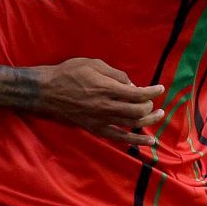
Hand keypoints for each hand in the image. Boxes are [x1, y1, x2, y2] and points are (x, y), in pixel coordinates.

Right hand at [34, 58, 165, 145]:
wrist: (47, 91)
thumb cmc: (69, 73)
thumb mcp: (93, 64)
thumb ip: (115, 74)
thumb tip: (131, 85)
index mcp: (106, 88)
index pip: (137, 94)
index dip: (152, 91)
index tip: (159, 88)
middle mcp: (106, 106)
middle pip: (137, 111)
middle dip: (150, 106)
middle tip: (153, 101)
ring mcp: (100, 120)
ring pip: (131, 125)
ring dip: (148, 121)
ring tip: (158, 116)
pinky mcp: (95, 128)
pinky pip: (118, 137)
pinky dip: (135, 140)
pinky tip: (148, 142)